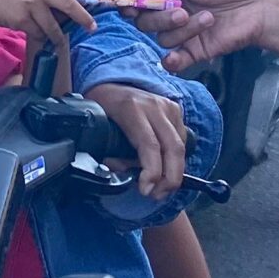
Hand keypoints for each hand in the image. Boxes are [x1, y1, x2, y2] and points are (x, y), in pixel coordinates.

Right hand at [0, 0, 96, 79]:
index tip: (76, 6)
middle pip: (71, 5)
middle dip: (84, 19)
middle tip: (91, 27)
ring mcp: (32, 3)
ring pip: (55, 25)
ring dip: (58, 34)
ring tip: (59, 39)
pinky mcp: (22, 19)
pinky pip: (39, 32)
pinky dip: (39, 35)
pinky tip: (35, 33)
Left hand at [86, 83, 186, 199]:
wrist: (111, 82)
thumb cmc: (102, 106)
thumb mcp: (97, 127)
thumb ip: (108, 152)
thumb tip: (122, 173)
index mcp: (131, 109)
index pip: (150, 145)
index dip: (152, 172)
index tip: (145, 189)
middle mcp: (153, 106)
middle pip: (173, 148)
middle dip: (170, 179)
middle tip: (157, 195)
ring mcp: (167, 106)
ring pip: (180, 147)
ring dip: (174, 173)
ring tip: (160, 189)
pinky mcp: (175, 109)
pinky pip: (181, 140)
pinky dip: (174, 159)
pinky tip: (163, 168)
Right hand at [127, 0, 278, 71]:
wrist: (259, 6)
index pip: (141, 1)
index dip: (132, 3)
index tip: (128, 4)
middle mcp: (173, 13)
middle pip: (146, 23)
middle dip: (160, 17)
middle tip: (181, 10)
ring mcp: (184, 34)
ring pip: (163, 38)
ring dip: (183, 29)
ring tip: (208, 18)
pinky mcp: (196, 51)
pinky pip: (174, 61)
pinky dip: (172, 60)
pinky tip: (177, 55)